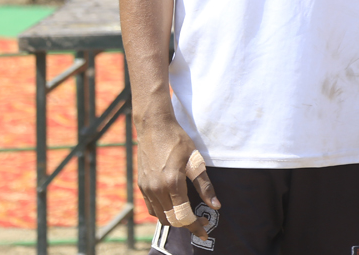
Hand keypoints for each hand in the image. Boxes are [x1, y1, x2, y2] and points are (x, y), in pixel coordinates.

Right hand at [136, 117, 219, 240]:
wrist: (154, 126)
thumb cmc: (177, 140)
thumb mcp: (195, 161)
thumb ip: (205, 186)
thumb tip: (216, 206)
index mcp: (173, 184)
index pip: (184, 216)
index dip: (196, 227)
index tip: (205, 231)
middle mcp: (157, 189)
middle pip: (172, 220)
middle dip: (187, 225)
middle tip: (200, 221)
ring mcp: (147, 188)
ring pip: (161, 217)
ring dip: (175, 220)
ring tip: (188, 214)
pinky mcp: (141, 185)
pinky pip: (152, 208)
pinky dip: (163, 212)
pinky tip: (173, 205)